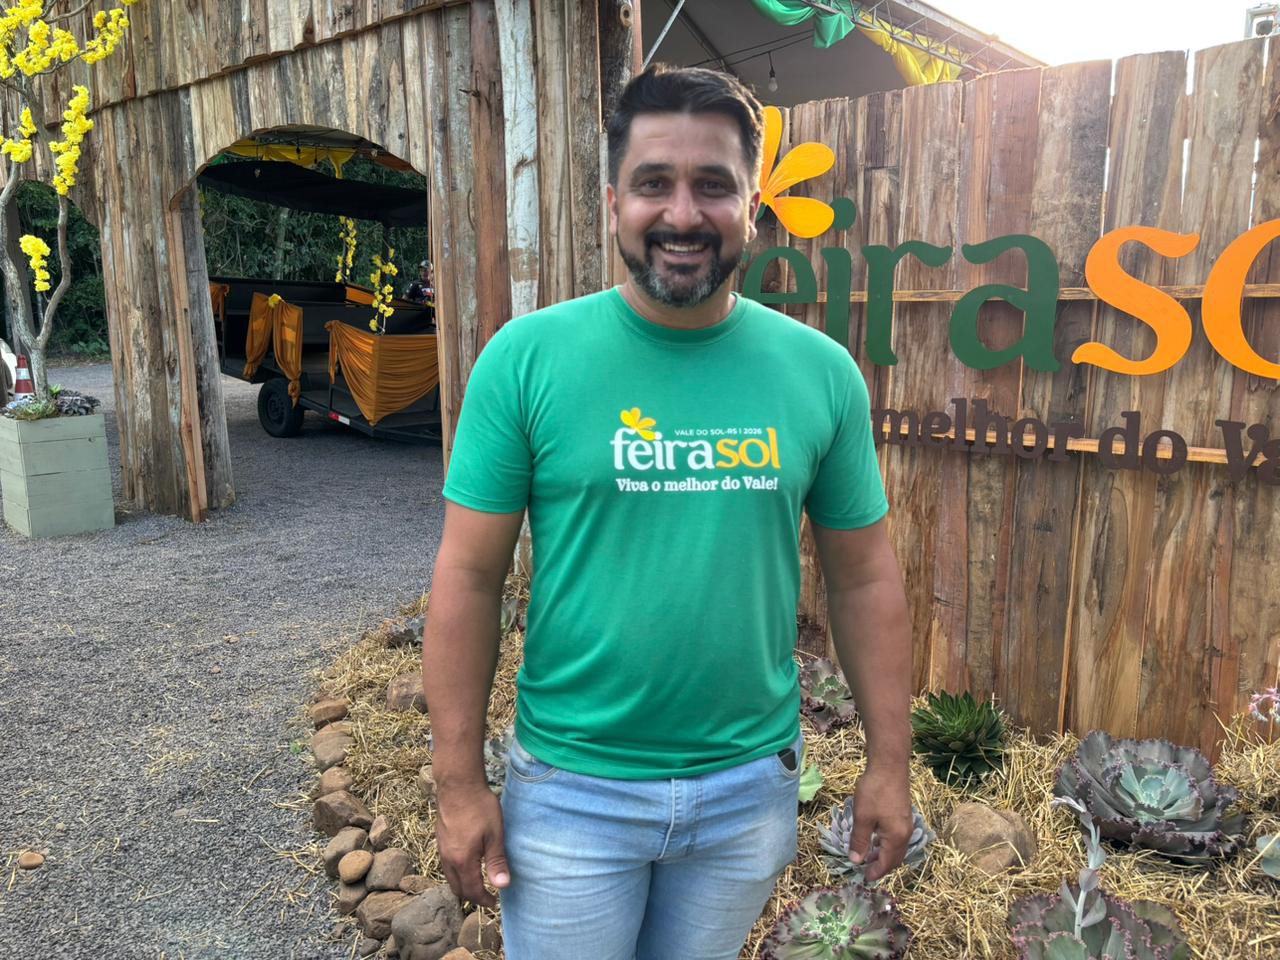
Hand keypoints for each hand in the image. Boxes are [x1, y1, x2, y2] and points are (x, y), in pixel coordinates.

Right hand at [435, 782, 509, 906]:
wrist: (458, 785)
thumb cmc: (479, 807)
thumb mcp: (494, 835)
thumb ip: (496, 861)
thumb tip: (502, 886)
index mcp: (462, 860)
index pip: (471, 890)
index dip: (483, 900)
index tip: (494, 903)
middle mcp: (448, 858)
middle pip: (457, 888)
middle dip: (472, 896)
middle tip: (487, 896)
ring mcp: (442, 848)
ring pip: (450, 877)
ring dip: (463, 885)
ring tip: (477, 882)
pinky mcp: (440, 839)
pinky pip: (446, 865)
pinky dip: (457, 872)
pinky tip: (467, 864)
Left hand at [847, 762, 911, 882]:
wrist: (890, 765)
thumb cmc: (875, 791)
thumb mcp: (862, 817)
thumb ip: (860, 840)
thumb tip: (856, 860)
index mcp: (896, 837)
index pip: (887, 863)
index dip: (875, 872)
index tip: (864, 878)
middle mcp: (906, 833)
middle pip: (895, 858)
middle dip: (881, 866)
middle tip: (865, 869)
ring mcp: (907, 823)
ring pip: (897, 848)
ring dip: (884, 854)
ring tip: (868, 855)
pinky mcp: (904, 814)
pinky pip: (897, 837)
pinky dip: (887, 844)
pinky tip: (875, 838)